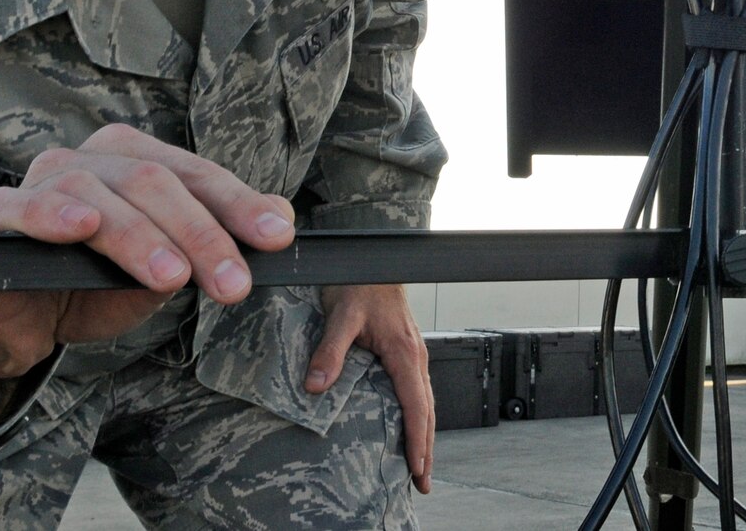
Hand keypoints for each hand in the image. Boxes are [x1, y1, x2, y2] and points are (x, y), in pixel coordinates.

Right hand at [0, 124, 296, 432]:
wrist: (20, 327)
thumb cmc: (95, 286)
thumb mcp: (167, 268)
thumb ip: (217, 240)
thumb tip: (281, 218)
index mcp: (135, 160)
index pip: (197, 175)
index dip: (239, 205)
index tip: (278, 238)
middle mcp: (91, 160)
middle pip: (155, 182)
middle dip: (201, 234)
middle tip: (232, 283)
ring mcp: (41, 182)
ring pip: (99, 195)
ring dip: (141, 237)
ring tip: (173, 279)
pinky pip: (23, 206)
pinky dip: (54, 214)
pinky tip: (84, 228)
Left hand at [307, 283, 434, 493]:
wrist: (371, 261)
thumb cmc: (360, 283)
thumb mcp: (341, 315)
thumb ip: (330, 350)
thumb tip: (316, 385)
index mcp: (405, 353)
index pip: (417, 406)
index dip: (417, 440)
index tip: (417, 469)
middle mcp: (415, 357)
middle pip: (428, 412)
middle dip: (426, 449)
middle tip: (422, 483)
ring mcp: (413, 355)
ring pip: (425, 403)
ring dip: (424, 436)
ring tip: (419, 465)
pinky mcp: (405, 352)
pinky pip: (417, 392)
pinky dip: (418, 417)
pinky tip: (410, 428)